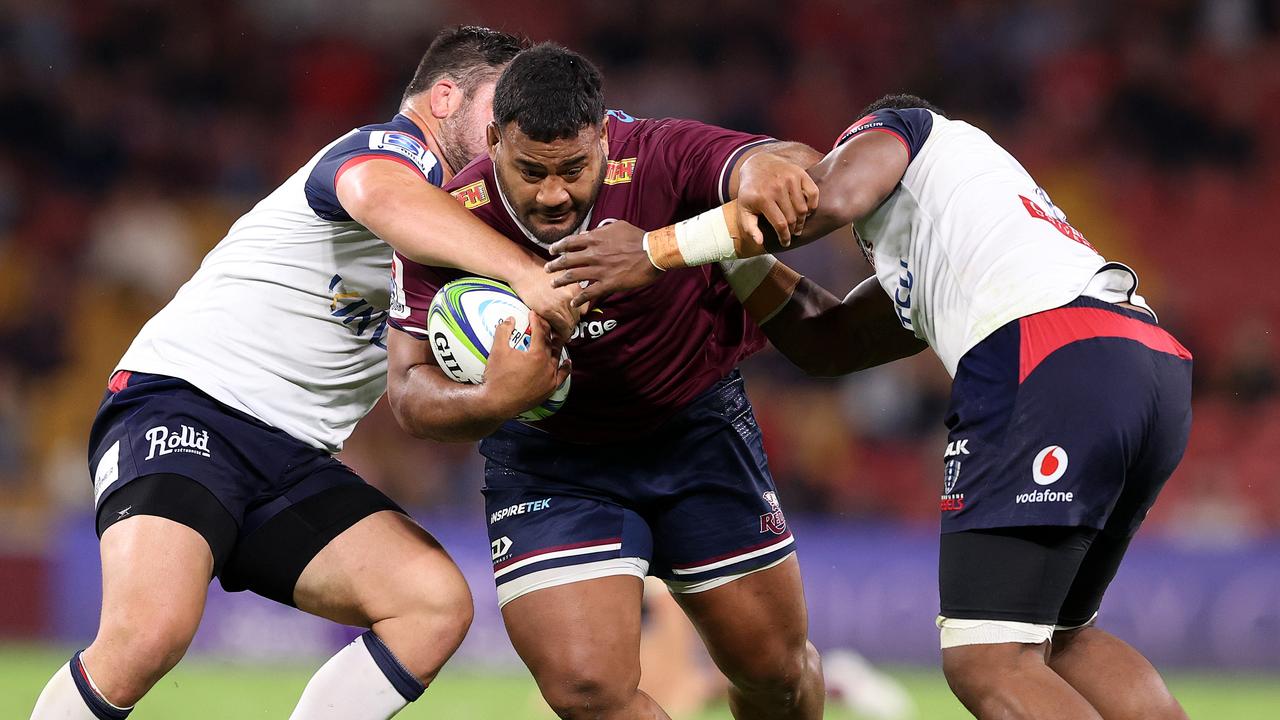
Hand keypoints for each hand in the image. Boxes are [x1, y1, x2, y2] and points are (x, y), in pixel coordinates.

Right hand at [481, 312, 571, 417]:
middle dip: (546, 331)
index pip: (540, 332)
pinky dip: (565, 368)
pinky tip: (567, 362)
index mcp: (536, 354)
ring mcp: (550, 378)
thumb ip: (504, 331)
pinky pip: (561, 376)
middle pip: (550, 343)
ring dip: (556, 346)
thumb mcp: (497, 351)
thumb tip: (510, 319)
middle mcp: (547, 365)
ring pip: (556, 357)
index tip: (533, 315)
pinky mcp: (549, 389)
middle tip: (542, 323)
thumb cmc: (497, 377)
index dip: (536, 321)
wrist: (497, 403)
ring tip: (554, 338)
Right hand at [509, 265, 580, 340]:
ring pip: (570, 324)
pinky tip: (556, 335)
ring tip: (559, 333)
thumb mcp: (562, 277)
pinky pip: (561, 328)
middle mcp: (571, 296)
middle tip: (564, 326)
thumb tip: (574, 301)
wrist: (523, 270)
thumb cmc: (539, 272)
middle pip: (577, 317)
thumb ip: (571, 288)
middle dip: (571, 323)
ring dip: (565, 330)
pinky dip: (560, 334)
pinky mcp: (548, 311)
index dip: (577, 315)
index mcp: (575, 288)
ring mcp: (560, 304)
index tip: (572, 318)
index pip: (585, 308)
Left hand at [544, 220, 661, 306]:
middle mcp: (593, 254)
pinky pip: (590, 293)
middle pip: (567, 260)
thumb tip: (588, 233)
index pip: (570, 242)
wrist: (653, 252)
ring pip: (573, 276)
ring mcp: (599, 270)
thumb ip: (601, 229)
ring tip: (553, 284)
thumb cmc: (638, 238)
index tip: (551, 250)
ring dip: (561, 281)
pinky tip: (573, 303)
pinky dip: (580, 299)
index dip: (558, 247)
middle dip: (554, 265)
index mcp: (595, 239)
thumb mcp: (618, 226)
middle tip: (547, 269)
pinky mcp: (608, 284)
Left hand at [736, 152, 819, 246]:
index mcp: (762, 198)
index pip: (780, 224)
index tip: (786, 243)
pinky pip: (813, 193)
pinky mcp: (799, 173)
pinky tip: (807, 210)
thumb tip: (760, 242)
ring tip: (799, 224)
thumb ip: (750, 228)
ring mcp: (789, 179)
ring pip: (803, 208)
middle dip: (794, 230)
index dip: (785, 237)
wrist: (758, 164)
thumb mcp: (744, 209)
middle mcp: (776, 187)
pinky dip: (813, 205)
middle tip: (793, 233)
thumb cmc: (751, 191)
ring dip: (803, 220)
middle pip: (793, 218)